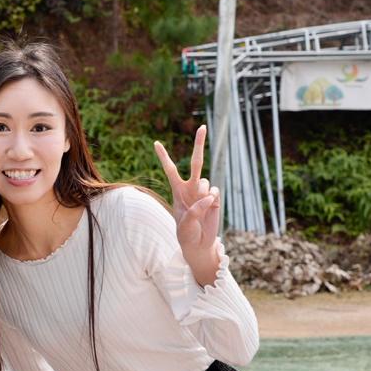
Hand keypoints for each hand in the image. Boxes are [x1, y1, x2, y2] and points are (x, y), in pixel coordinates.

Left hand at [154, 125, 221, 283]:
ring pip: (205, 182)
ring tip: (199, 209)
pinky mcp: (215, 198)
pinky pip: (214, 192)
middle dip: (199, 144)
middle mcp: (191, 187)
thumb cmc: (186, 234)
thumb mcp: (184, 225)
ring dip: (202, 194)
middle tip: (203, 126)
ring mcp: (204, 191)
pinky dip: (211, 200)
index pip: (170, 170)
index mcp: (177, 190)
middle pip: (196, 162)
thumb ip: (194, 211)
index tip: (156, 143)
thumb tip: (209, 197)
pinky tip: (209, 209)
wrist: (199, 244)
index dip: (164, 157)